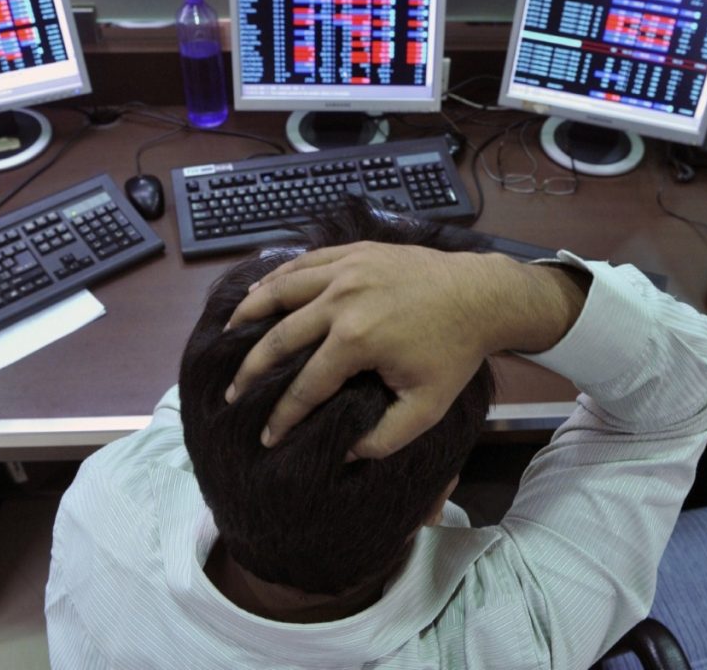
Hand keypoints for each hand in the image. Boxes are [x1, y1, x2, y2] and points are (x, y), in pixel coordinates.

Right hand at [224, 242, 525, 457]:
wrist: (479, 295)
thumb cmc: (454, 352)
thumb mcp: (427, 407)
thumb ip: (384, 437)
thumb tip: (345, 454)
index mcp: (356, 339)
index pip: (305, 386)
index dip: (281, 416)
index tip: (266, 437)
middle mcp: (341, 300)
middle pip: (279, 338)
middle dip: (251, 372)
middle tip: (234, 394)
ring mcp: (344, 270)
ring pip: (280, 290)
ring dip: (250, 315)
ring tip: (227, 334)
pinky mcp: (352, 252)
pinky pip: (301, 263)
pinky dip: (274, 278)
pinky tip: (259, 293)